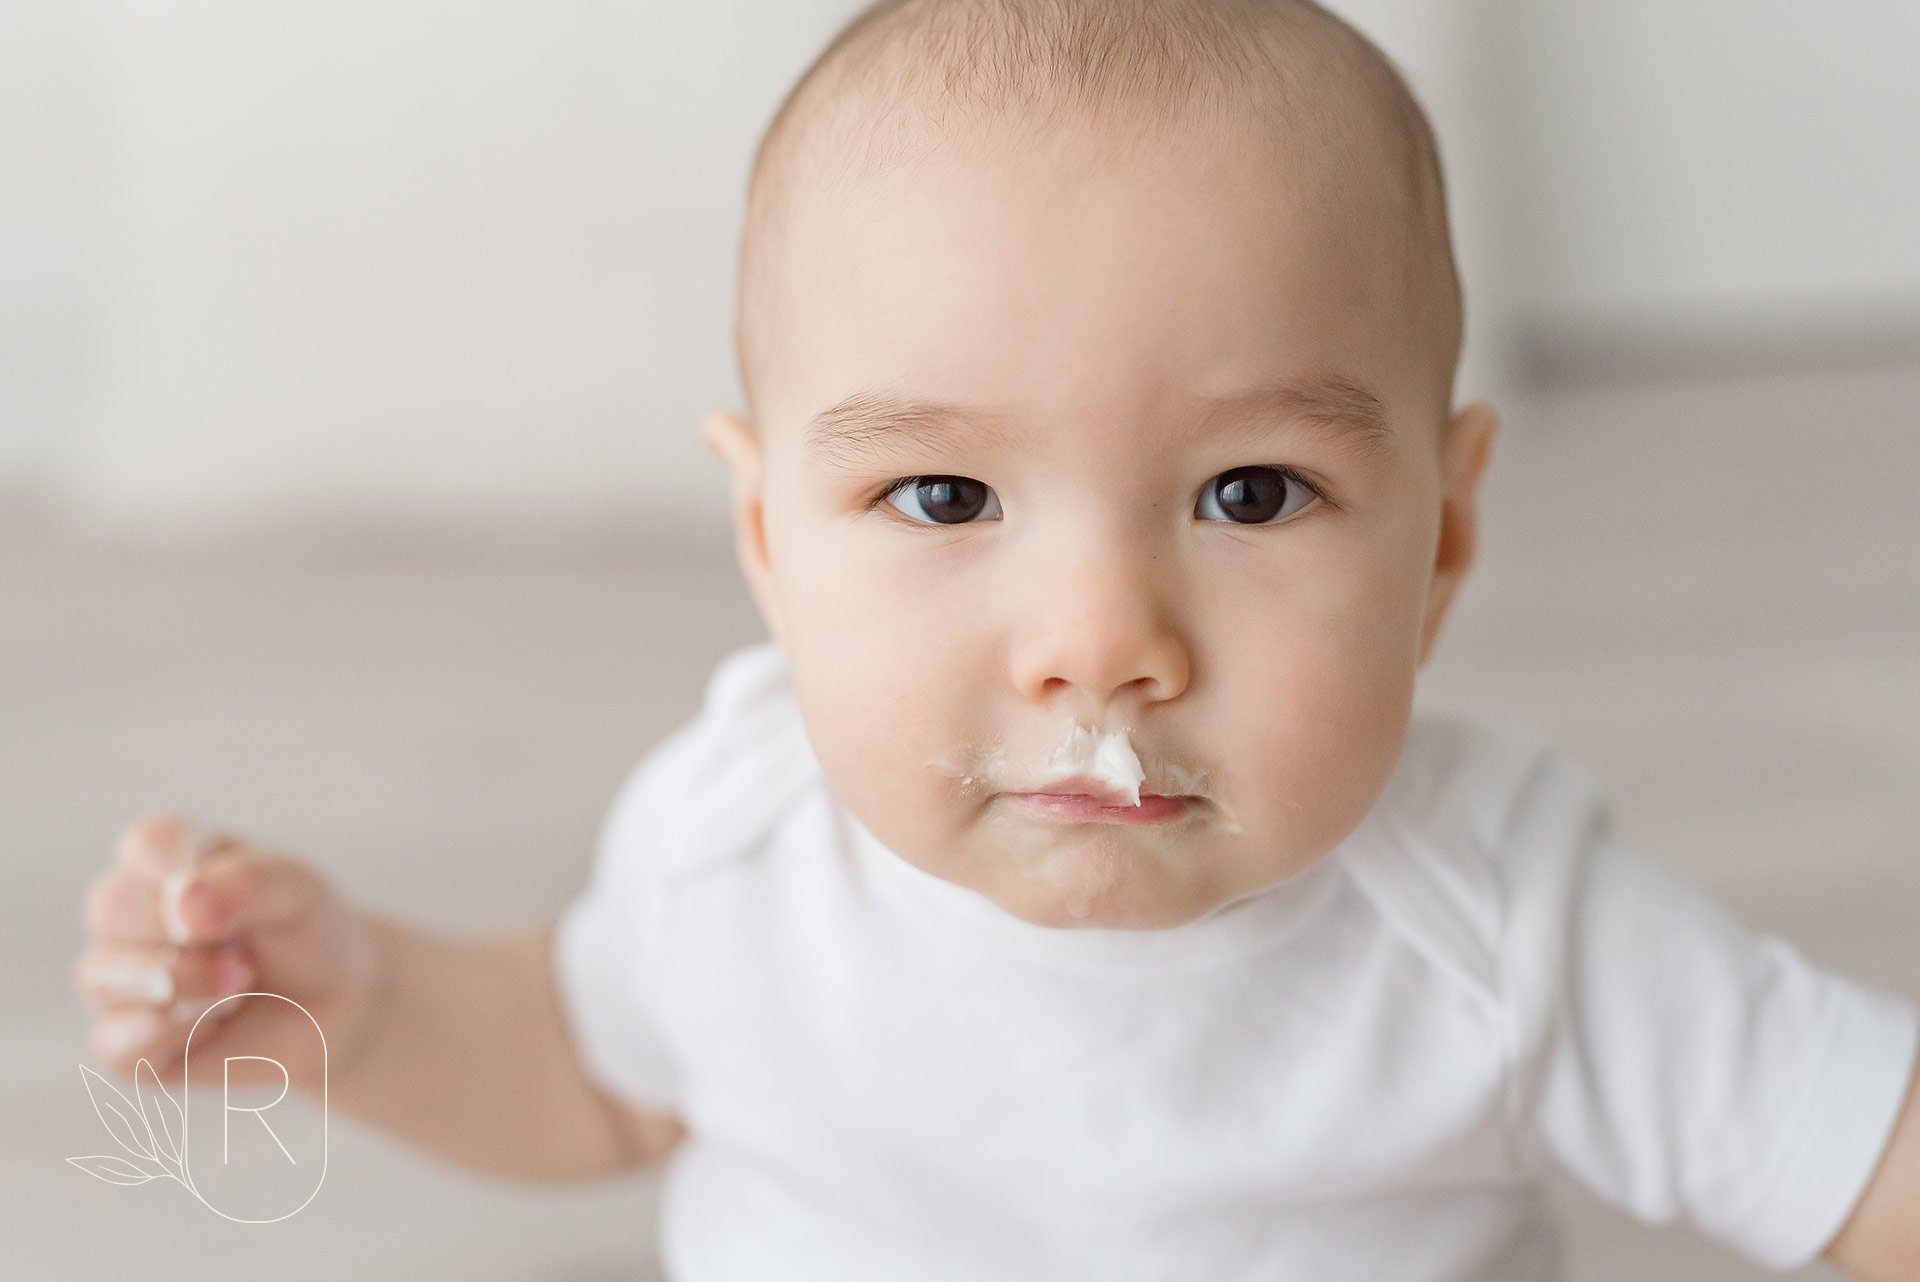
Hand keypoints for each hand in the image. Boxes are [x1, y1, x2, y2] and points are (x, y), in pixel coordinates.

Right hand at [75, 814, 386, 1091]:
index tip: (248, 885)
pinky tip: (215, 1022)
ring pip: (100, 975)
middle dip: (186, 932)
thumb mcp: (296, 892)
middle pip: (112, 906)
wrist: (334, 1004)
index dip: (190, 866)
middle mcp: (129, 914)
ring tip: (242, 981)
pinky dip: (169, 1033)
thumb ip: (246, 884)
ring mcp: (121, 977)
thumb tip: (181, 904)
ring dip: (184, 980)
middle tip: (246, 949)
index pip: (147, 843)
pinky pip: (115, 1044)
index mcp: (167, 858)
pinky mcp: (126, 1043)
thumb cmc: (305, 932)